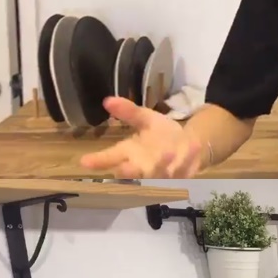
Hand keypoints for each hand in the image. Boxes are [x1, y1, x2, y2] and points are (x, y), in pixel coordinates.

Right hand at [78, 96, 202, 179]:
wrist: (188, 145)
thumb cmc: (162, 135)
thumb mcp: (145, 119)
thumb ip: (128, 112)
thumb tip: (107, 100)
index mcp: (130, 153)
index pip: (110, 158)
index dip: (98, 161)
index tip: (84, 162)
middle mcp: (142, 167)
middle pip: (131, 174)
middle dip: (128, 172)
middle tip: (122, 169)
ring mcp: (161, 174)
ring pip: (158, 174)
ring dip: (162, 165)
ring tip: (167, 152)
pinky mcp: (180, 177)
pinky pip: (182, 171)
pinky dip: (186, 161)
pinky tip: (192, 148)